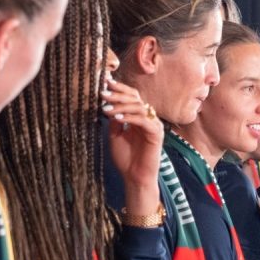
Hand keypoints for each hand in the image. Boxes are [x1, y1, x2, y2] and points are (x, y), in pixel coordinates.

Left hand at [102, 75, 162, 189]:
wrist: (134, 177)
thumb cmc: (125, 158)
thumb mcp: (115, 135)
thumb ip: (115, 119)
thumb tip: (108, 103)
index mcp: (139, 116)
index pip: (132, 97)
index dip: (120, 89)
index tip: (105, 82)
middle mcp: (148, 118)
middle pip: (136, 98)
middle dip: (118, 94)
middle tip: (103, 94)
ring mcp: (154, 125)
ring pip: (139, 107)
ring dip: (121, 106)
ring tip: (106, 109)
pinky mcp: (156, 133)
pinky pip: (143, 120)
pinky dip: (129, 117)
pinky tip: (116, 118)